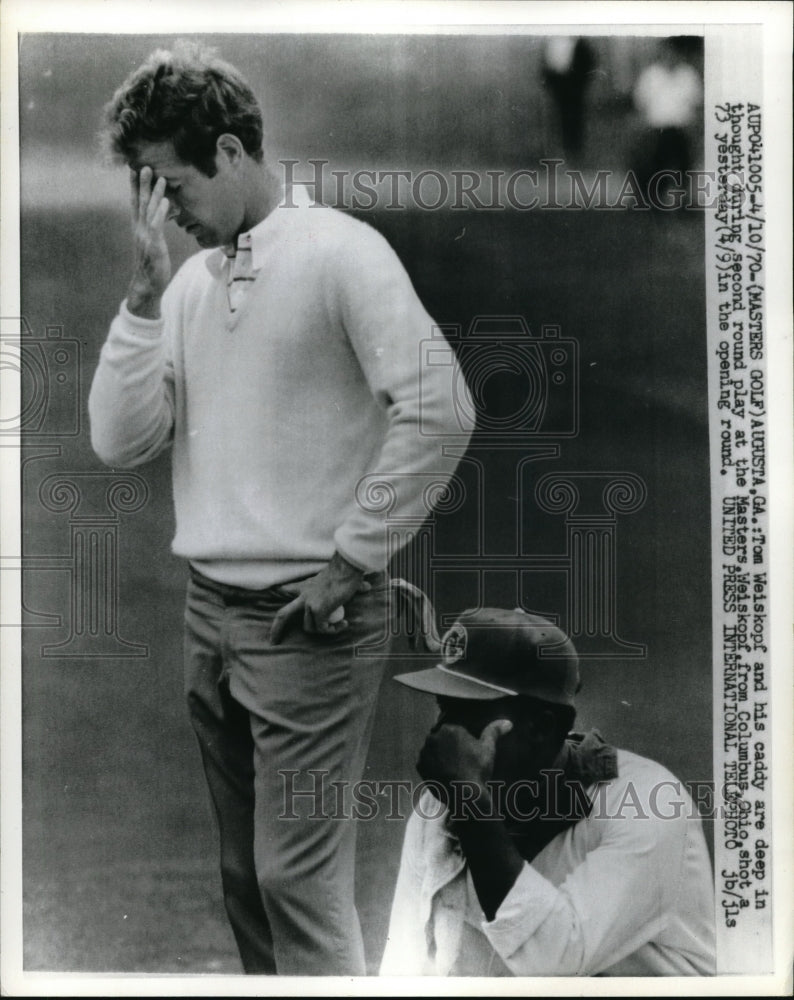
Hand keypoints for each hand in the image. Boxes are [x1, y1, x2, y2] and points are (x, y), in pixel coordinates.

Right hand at [127, 166, 171, 318]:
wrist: (147, 286)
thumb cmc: (152, 266)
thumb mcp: (153, 245)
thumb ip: (154, 230)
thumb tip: (161, 218)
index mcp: (138, 228)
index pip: (135, 203)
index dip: (134, 187)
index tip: (133, 170)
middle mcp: (139, 230)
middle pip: (140, 202)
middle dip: (142, 184)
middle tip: (144, 165)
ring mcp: (145, 237)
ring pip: (149, 211)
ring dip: (154, 193)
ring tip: (159, 177)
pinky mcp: (154, 245)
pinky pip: (157, 225)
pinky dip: (161, 212)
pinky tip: (167, 201)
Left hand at [270, 552, 370, 644]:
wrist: (347, 569)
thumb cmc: (347, 571)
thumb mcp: (341, 578)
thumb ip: (349, 586)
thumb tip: (367, 587)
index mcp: (306, 586)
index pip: (287, 589)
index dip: (279, 593)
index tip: (273, 596)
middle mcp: (304, 595)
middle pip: (283, 614)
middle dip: (276, 629)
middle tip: (272, 641)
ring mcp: (309, 603)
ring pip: (309, 627)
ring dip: (324, 631)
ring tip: (339, 626)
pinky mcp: (318, 610)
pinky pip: (323, 628)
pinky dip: (334, 630)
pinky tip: (344, 624)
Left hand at [417, 719, 512, 797]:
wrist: (464, 795)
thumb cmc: (478, 770)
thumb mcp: (488, 749)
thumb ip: (494, 731)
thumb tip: (508, 722)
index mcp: (450, 728)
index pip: (453, 732)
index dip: (460, 743)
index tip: (466, 755)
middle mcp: (434, 736)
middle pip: (441, 739)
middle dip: (448, 748)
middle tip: (460, 764)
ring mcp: (425, 751)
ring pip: (432, 750)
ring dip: (438, 756)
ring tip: (451, 770)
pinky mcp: (419, 765)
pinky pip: (425, 762)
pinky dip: (432, 767)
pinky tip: (443, 774)